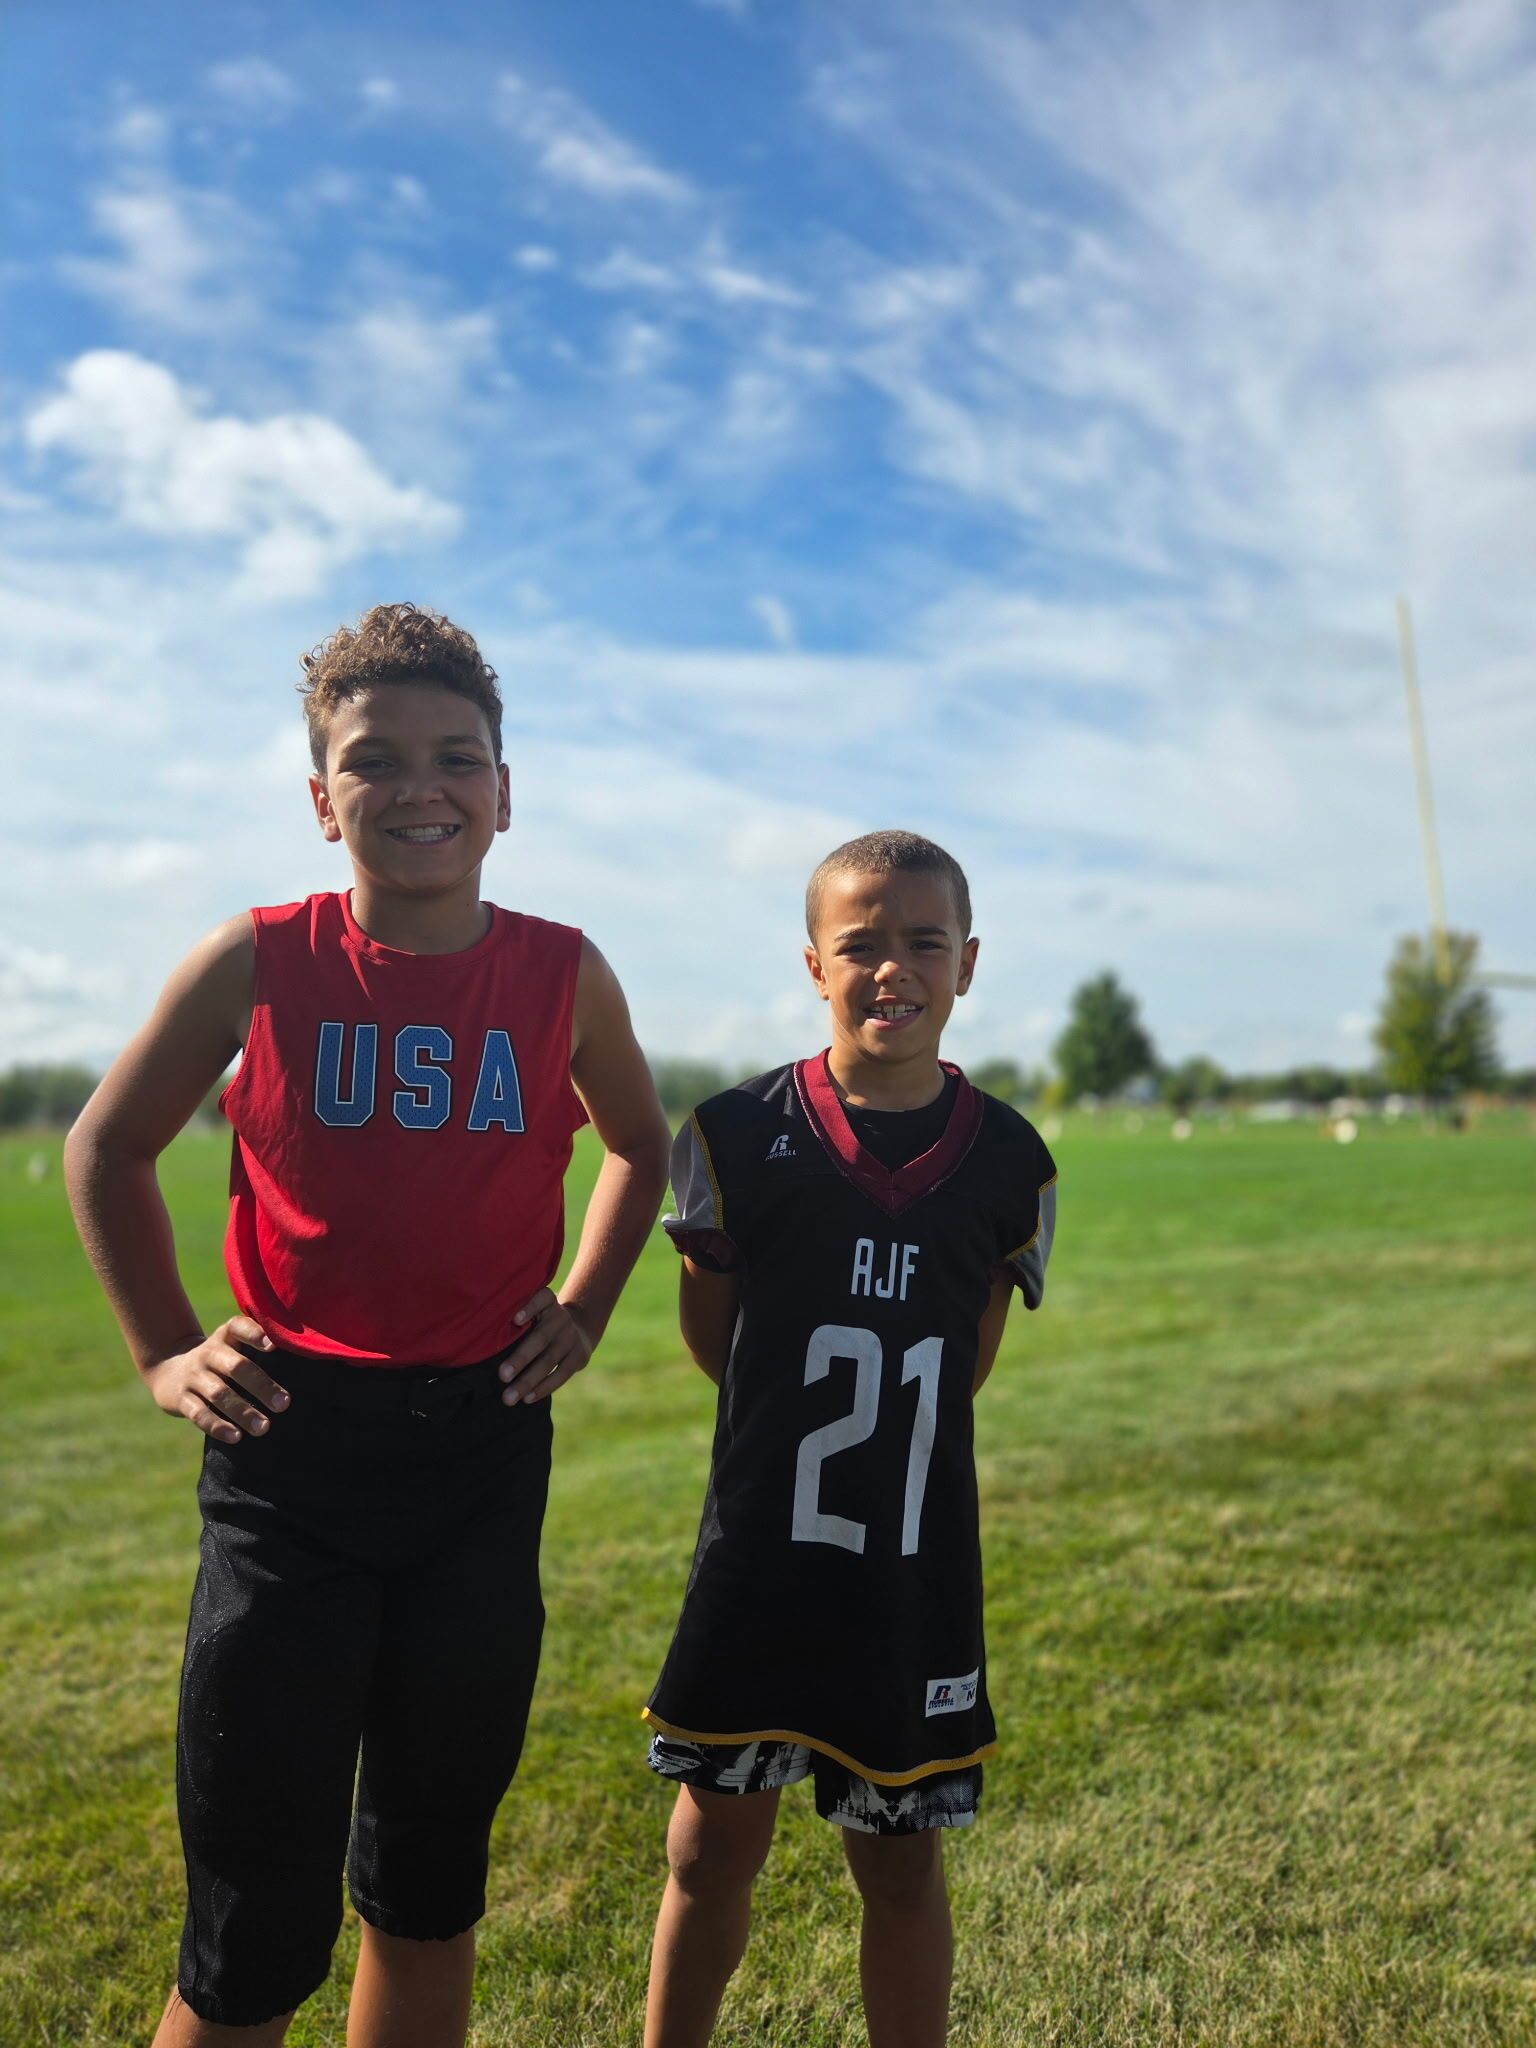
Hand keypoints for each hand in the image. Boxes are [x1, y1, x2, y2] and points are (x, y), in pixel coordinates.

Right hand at [146, 1316, 289, 1443]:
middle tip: (284, 1404)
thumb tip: (301, 1360)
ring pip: (219, 1394)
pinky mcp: (181, 1399)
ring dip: (243, 1411)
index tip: (272, 1347)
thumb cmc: (217, 1359)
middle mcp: (208, 1353)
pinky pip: (199, 1414)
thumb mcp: (230, 1344)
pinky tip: (236, 1436)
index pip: (238, 1328)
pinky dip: (217, 1426)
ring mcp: (193, 1376)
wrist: (168, 1370)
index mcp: (224, 1336)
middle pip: (236, 1366)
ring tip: (264, 1427)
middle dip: (261, 1385)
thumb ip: (257, 1344)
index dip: (254, 1334)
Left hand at [499, 1289, 594, 1404]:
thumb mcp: (535, 1310)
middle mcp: (560, 1317)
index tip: (515, 1319)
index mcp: (547, 1302)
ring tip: (509, 1397)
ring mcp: (571, 1337)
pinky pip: (561, 1374)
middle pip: (540, 1338)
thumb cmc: (540, 1322)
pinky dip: (544, 1387)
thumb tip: (480, 1339)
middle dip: (520, 1358)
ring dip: (528, 1380)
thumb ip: (517, 1318)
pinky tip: (528, 1398)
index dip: (529, 1308)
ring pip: (549, 1361)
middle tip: (501, 1376)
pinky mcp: (580, 1356)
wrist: (581, 1327)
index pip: (541, 1299)